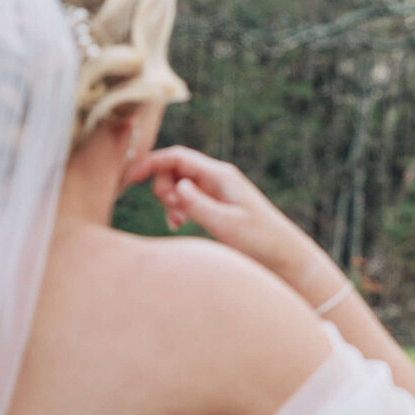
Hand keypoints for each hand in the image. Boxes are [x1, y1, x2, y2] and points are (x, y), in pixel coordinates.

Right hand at [130, 145, 325, 293]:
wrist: (285, 257)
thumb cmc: (260, 241)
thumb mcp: (225, 224)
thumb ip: (198, 204)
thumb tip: (176, 185)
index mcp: (220, 176)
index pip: (177, 157)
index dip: (151, 163)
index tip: (129, 178)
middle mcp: (217, 179)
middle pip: (174, 168)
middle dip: (162, 186)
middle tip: (171, 210)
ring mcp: (217, 192)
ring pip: (178, 184)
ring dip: (169, 200)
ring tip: (176, 222)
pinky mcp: (217, 206)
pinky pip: (187, 199)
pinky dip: (177, 208)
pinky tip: (178, 224)